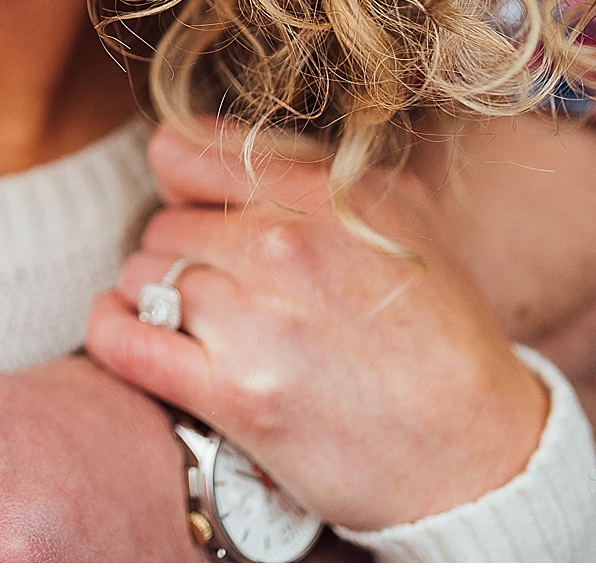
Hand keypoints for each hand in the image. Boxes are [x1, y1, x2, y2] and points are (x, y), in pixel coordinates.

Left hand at [86, 122, 548, 531]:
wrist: (482, 452)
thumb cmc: (441, 330)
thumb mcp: (401, 214)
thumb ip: (312, 167)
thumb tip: (225, 142)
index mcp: (319, 194)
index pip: (179, 151)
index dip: (181, 183)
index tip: (199, 209)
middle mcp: (282, 247)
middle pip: (160, 223)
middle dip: (182, 253)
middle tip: (222, 286)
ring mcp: (254, 321)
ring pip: (142, 277)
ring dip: (157, 298)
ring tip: (199, 321)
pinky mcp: (233, 394)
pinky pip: (123, 341)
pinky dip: (112, 332)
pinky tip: (128, 330)